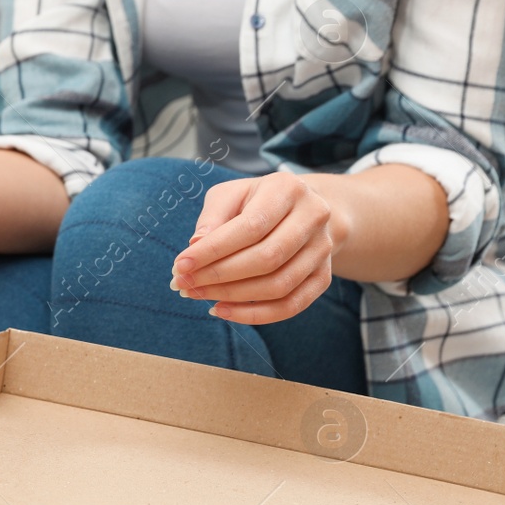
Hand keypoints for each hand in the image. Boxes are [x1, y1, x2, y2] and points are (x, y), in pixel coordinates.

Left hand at [171, 171, 342, 323]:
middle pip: (267, 258)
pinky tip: (223, 310)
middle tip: (184, 284)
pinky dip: (254, 314)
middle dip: (219, 276)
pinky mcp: (324, 277)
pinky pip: (291, 305)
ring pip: (279, 285)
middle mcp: (313, 217)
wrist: (304, 208)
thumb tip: (196, 247)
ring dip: (233, 297)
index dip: (214, 250)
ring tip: (198, 295)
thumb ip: (213, 218)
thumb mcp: (231, 195)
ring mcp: (323, 249)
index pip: (251, 227)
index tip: (180, 265)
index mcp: (287, 190)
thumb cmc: (256, 200)